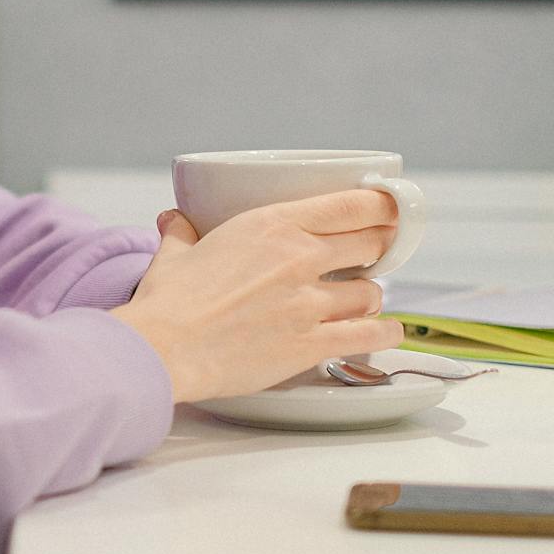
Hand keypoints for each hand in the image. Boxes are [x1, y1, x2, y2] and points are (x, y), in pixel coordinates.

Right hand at [108, 193, 407, 403]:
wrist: (164, 349)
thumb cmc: (168, 303)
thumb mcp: (175, 254)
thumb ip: (183, 233)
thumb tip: (174, 220)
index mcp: (272, 225)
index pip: (350, 204)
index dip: (381, 205)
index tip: (388, 208)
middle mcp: (299, 258)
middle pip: (370, 243)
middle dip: (378, 247)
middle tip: (375, 252)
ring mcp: (309, 303)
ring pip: (371, 291)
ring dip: (370, 294)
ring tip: (363, 298)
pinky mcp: (312, 344)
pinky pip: (368, 335)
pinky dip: (383, 332)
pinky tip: (386, 331)